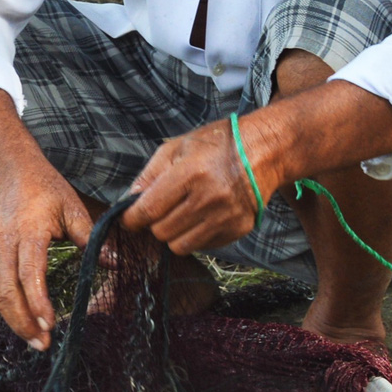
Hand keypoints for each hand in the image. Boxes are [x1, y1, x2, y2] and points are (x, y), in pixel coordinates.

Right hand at [0, 152, 94, 351]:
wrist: (10, 172)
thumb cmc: (44, 187)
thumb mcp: (72, 206)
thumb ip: (90, 237)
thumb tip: (115, 264)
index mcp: (28, 232)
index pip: (29, 273)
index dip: (37, 301)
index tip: (50, 323)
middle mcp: (5, 244)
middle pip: (6, 292)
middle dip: (23, 322)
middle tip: (43, 344)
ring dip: (15, 321)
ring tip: (36, 340)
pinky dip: (9, 309)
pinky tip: (26, 322)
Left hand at [123, 115, 271, 254]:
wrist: (264, 151)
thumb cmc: (216, 145)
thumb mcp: (177, 147)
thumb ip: (150, 174)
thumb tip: (129, 201)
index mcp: (191, 174)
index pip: (149, 211)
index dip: (131, 219)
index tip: (127, 219)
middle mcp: (210, 199)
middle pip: (162, 232)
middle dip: (154, 224)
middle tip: (161, 209)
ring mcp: (226, 217)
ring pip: (180, 246)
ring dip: (173, 234)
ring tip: (181, 214)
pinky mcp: (238, 229)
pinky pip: (202, 246)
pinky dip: (195, 236)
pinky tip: (201, 216)